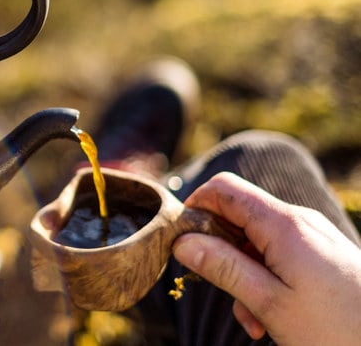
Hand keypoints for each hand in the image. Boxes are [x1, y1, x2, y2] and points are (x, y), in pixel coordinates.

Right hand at [172, 172, 360, 344]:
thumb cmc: (337, 330)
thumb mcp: (269, 302)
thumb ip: (222, 267)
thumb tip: (181, 242)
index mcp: (284, 224)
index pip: (223, 189)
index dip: (195, 208)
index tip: (181, 241)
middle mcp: (299, 221)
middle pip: (238, 217)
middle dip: (220, 253)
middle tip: (218, 292)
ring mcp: (313, 237)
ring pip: (257, 243)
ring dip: (243, 276)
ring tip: (253, 321)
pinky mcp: (322, 254)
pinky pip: (280, 256)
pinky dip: (266, 281)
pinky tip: (270, 319)